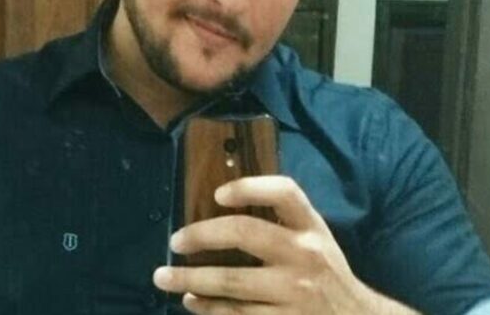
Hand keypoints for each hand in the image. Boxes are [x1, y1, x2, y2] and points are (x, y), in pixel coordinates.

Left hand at [153, 175, 417, 313]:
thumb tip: (221, 205)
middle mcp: (305, 255)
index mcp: (311, 227)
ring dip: (190, 279)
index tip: (216, 194)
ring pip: (232, 283)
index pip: (284, 192)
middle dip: (201, 235)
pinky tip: (192, 301)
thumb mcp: (316, 239)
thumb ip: (283, 221)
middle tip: (175, 241)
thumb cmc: (326, 272)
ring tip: (163, 276)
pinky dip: (209, 308)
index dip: (248, 187)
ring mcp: (295, 294)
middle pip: (245, 233)